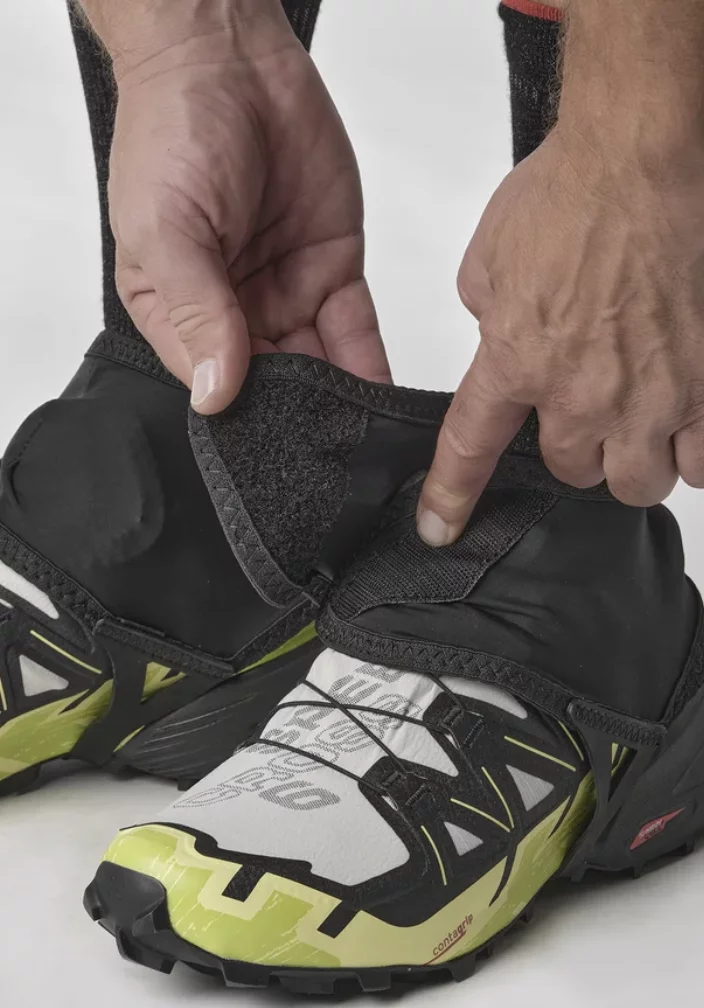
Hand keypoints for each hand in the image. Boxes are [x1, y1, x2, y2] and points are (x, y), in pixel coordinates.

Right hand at [108, 10, 389, 411]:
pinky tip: (385, 401)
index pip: (214, 383)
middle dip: (304, 420)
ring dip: (343, 402)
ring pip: (320, 366)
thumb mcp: (167, 230)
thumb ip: (197, 311)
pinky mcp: (332, 271)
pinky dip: (371, 365)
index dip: (249, 417)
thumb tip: (215, 390)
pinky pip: (355, 331)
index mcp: (179, 313)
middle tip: (338, 456)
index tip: (282, 450)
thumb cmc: (175, 133)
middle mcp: (234, 312)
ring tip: (367, 442)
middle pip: (274, 384)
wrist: (231, 58)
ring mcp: (285, 293)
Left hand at [417, 123, 703, 546]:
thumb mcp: (490, 260)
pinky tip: (687, 419)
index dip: (450, 497)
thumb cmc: (569, 191)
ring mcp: (653, 394)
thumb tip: (499, 330)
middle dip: (578, 451)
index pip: (470, 450)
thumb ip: (489, 315)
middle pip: (576, 473)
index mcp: (517, 363)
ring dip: (636, 460)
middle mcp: (583, 394)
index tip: (439, 527)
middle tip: (588, 414)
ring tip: (641, 424)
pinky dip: (694, 450)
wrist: (640, 158)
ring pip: (641, 481)